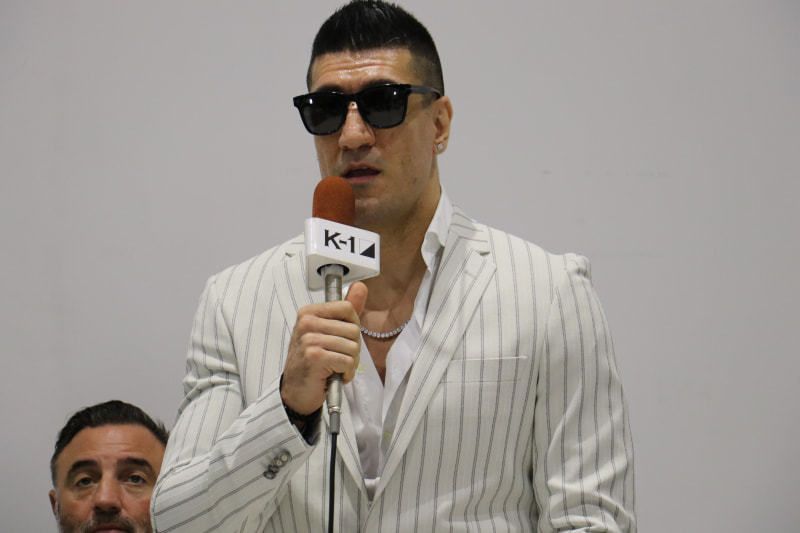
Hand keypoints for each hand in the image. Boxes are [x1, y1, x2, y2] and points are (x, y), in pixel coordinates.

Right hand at [280, 281, 367, 414]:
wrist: (296, 391)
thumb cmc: (313, 361)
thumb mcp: (328, 332)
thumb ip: (345, 310)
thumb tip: (361, 286)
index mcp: (309, 313)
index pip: (347, 308)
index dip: (352, 326)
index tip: (342, 339)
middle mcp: (306, 323)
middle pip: (353, 329)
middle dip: (353, 349)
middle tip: (338, 358)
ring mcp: (309, 340)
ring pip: (352, 347)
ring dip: (350, 363)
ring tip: (335, 367)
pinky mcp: (314, 357)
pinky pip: (348, 361)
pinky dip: (347, 373)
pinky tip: (334, 375)